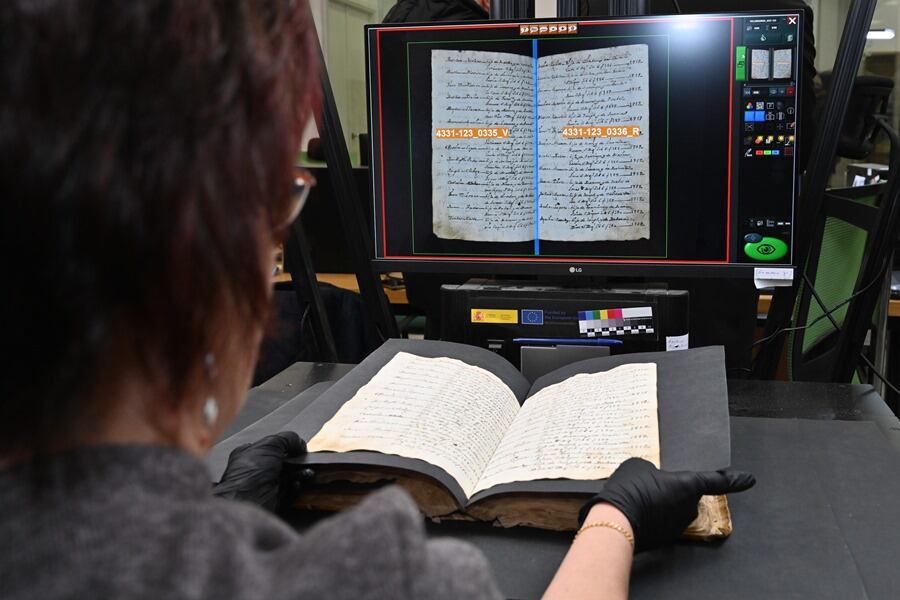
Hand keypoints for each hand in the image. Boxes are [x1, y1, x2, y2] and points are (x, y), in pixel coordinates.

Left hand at [212, 432, 313, 510]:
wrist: (248, 499)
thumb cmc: (250, 471)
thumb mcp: (271, 444)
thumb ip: (288, 438)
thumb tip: (300, 443)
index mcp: (249, 454)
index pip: (271, 446)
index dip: (285, 445)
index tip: (297, 446)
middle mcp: (256, 469)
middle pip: (282, 461)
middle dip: (295, 460)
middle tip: (304, 459)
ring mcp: (264, 485)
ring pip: (287, 476)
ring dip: (299, 473)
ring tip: (307, 472)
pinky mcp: (272, 498)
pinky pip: (289, 491)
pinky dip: (296, 487)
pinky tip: (297, 484)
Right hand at [580, 458, 754, 552]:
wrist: (615, 521)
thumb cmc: (630, 489)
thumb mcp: (640, 466)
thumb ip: (654, 471)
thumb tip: (652, 478)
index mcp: (689, 485)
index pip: (718, 481)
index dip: (735, 479)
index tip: (749, 479)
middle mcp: (689, 506)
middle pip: (689, 494)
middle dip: (676, 489)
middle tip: (651, 483)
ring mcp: (678, 524)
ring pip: (674, 508)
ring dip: (662, 503)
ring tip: (638, 496)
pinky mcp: (665, 537)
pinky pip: (663, 520)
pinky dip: (653, 515)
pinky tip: (636, 510)